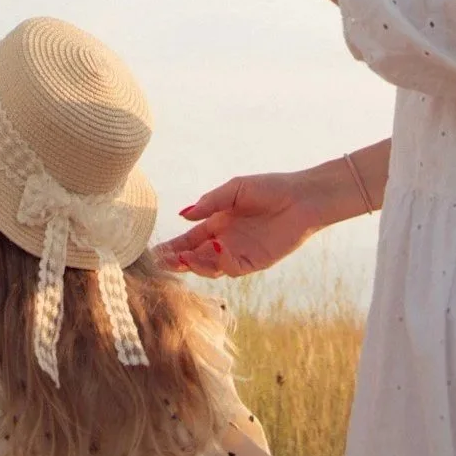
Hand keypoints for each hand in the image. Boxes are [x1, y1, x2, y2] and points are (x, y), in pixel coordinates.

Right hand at [157, 161, 362, 277]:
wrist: (302, 198)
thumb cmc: (270, 188)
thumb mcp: (235, 189)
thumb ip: (210, 202)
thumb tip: (183, 215)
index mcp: (217, 223)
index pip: (189, 239)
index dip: (172, 246)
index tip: (154, 252)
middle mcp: (225, 241)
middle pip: (195, 257)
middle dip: (178, 261)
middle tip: (162, 262)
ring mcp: (239, 253)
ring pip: (210, 267)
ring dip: (196, 264)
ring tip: (185, 257)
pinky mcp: (255, 262)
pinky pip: (233, 268)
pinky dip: (221, 262)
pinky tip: (215, 249)